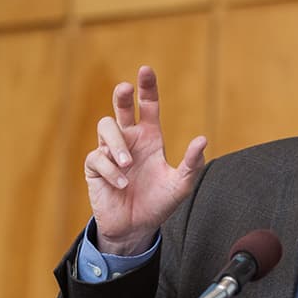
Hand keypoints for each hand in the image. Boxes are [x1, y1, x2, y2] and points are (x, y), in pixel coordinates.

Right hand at [84, 65, 206, 254]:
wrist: (137, 228)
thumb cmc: (159, 203)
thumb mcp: (181, 185)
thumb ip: (191, 164)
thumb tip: (202, 140)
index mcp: (150, 138)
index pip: (148, 106)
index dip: (147, 88)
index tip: (146, 70)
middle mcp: (130, 140)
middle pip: (122, 107)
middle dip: (123, 95)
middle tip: (126, 88)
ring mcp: (110, 152)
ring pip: (105, 127)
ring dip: (117, 143)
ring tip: (129, 163)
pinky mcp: (95, 168)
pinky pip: (97, 158)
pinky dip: (111, 170)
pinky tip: (122, 184)